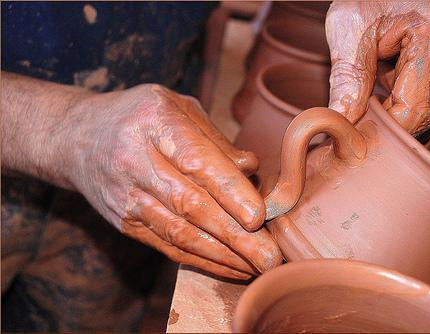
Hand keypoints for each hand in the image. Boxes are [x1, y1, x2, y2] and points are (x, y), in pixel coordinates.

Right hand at [63, 84, 281, 278]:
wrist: (77, 138)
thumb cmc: (139, 117)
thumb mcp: (176, 108)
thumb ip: (214, 139)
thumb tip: (251, 169)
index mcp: (155, 122)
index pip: (195, 161)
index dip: (228, 190)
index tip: (258, 216)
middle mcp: (136, 161)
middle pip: (190, 204)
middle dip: (234, 235)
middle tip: (269, 256)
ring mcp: (127, 197)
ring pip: (179, 232)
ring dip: (222, 254)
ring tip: (256, 267)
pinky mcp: (125, 222)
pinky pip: (167, 246)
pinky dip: (201, 259)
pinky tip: (230, 266)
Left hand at [325, 1, 429, 147]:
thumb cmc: (369, 1)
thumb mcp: (349, 31)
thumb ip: (347, 78)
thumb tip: (341, 123)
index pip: (414, 112)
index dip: (381, 130)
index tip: (354, 132)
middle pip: (424, 122)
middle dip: (387, 129)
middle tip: (358, 117)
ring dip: (399, 123)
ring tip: (377, 96)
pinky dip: (411, 119)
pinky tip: (392, 100)